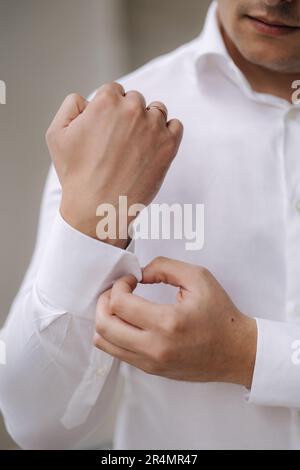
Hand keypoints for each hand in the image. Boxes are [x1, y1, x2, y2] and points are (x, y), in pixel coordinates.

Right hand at [46, 83, 182, 245]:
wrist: (100, 208)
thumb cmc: (76, 175)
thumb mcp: (56, 135)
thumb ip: (70, 106)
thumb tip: (87, 99)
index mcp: (106, 101)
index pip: (114, 91)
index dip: (108, 109)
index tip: (106, 129)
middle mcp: (132, 109)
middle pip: (135, 100)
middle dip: (127, 116)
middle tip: (119, 142)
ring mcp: (153, 127)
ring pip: (156, 110)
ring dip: (148, 122)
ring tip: (135, 146)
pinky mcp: (169, 145)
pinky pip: (175, 126)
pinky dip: (167, 133)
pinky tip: (154, 147)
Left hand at [94, 257, 256, 388]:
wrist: (237, 352)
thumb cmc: (220, 314)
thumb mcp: (199, 278)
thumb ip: (165, 266)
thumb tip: (140, 272)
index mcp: (167, 323)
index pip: (119, 304)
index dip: (118, 285)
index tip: (131, 279)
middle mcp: (155, 347)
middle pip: (104, 326)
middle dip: (103, 301)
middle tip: (117, 290)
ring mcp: (151, 362)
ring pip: (104, 343)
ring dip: (104, 319)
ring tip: (118, 305)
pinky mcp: (151, 370)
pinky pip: (117, 352)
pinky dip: (114, 334)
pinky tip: (128, 321)